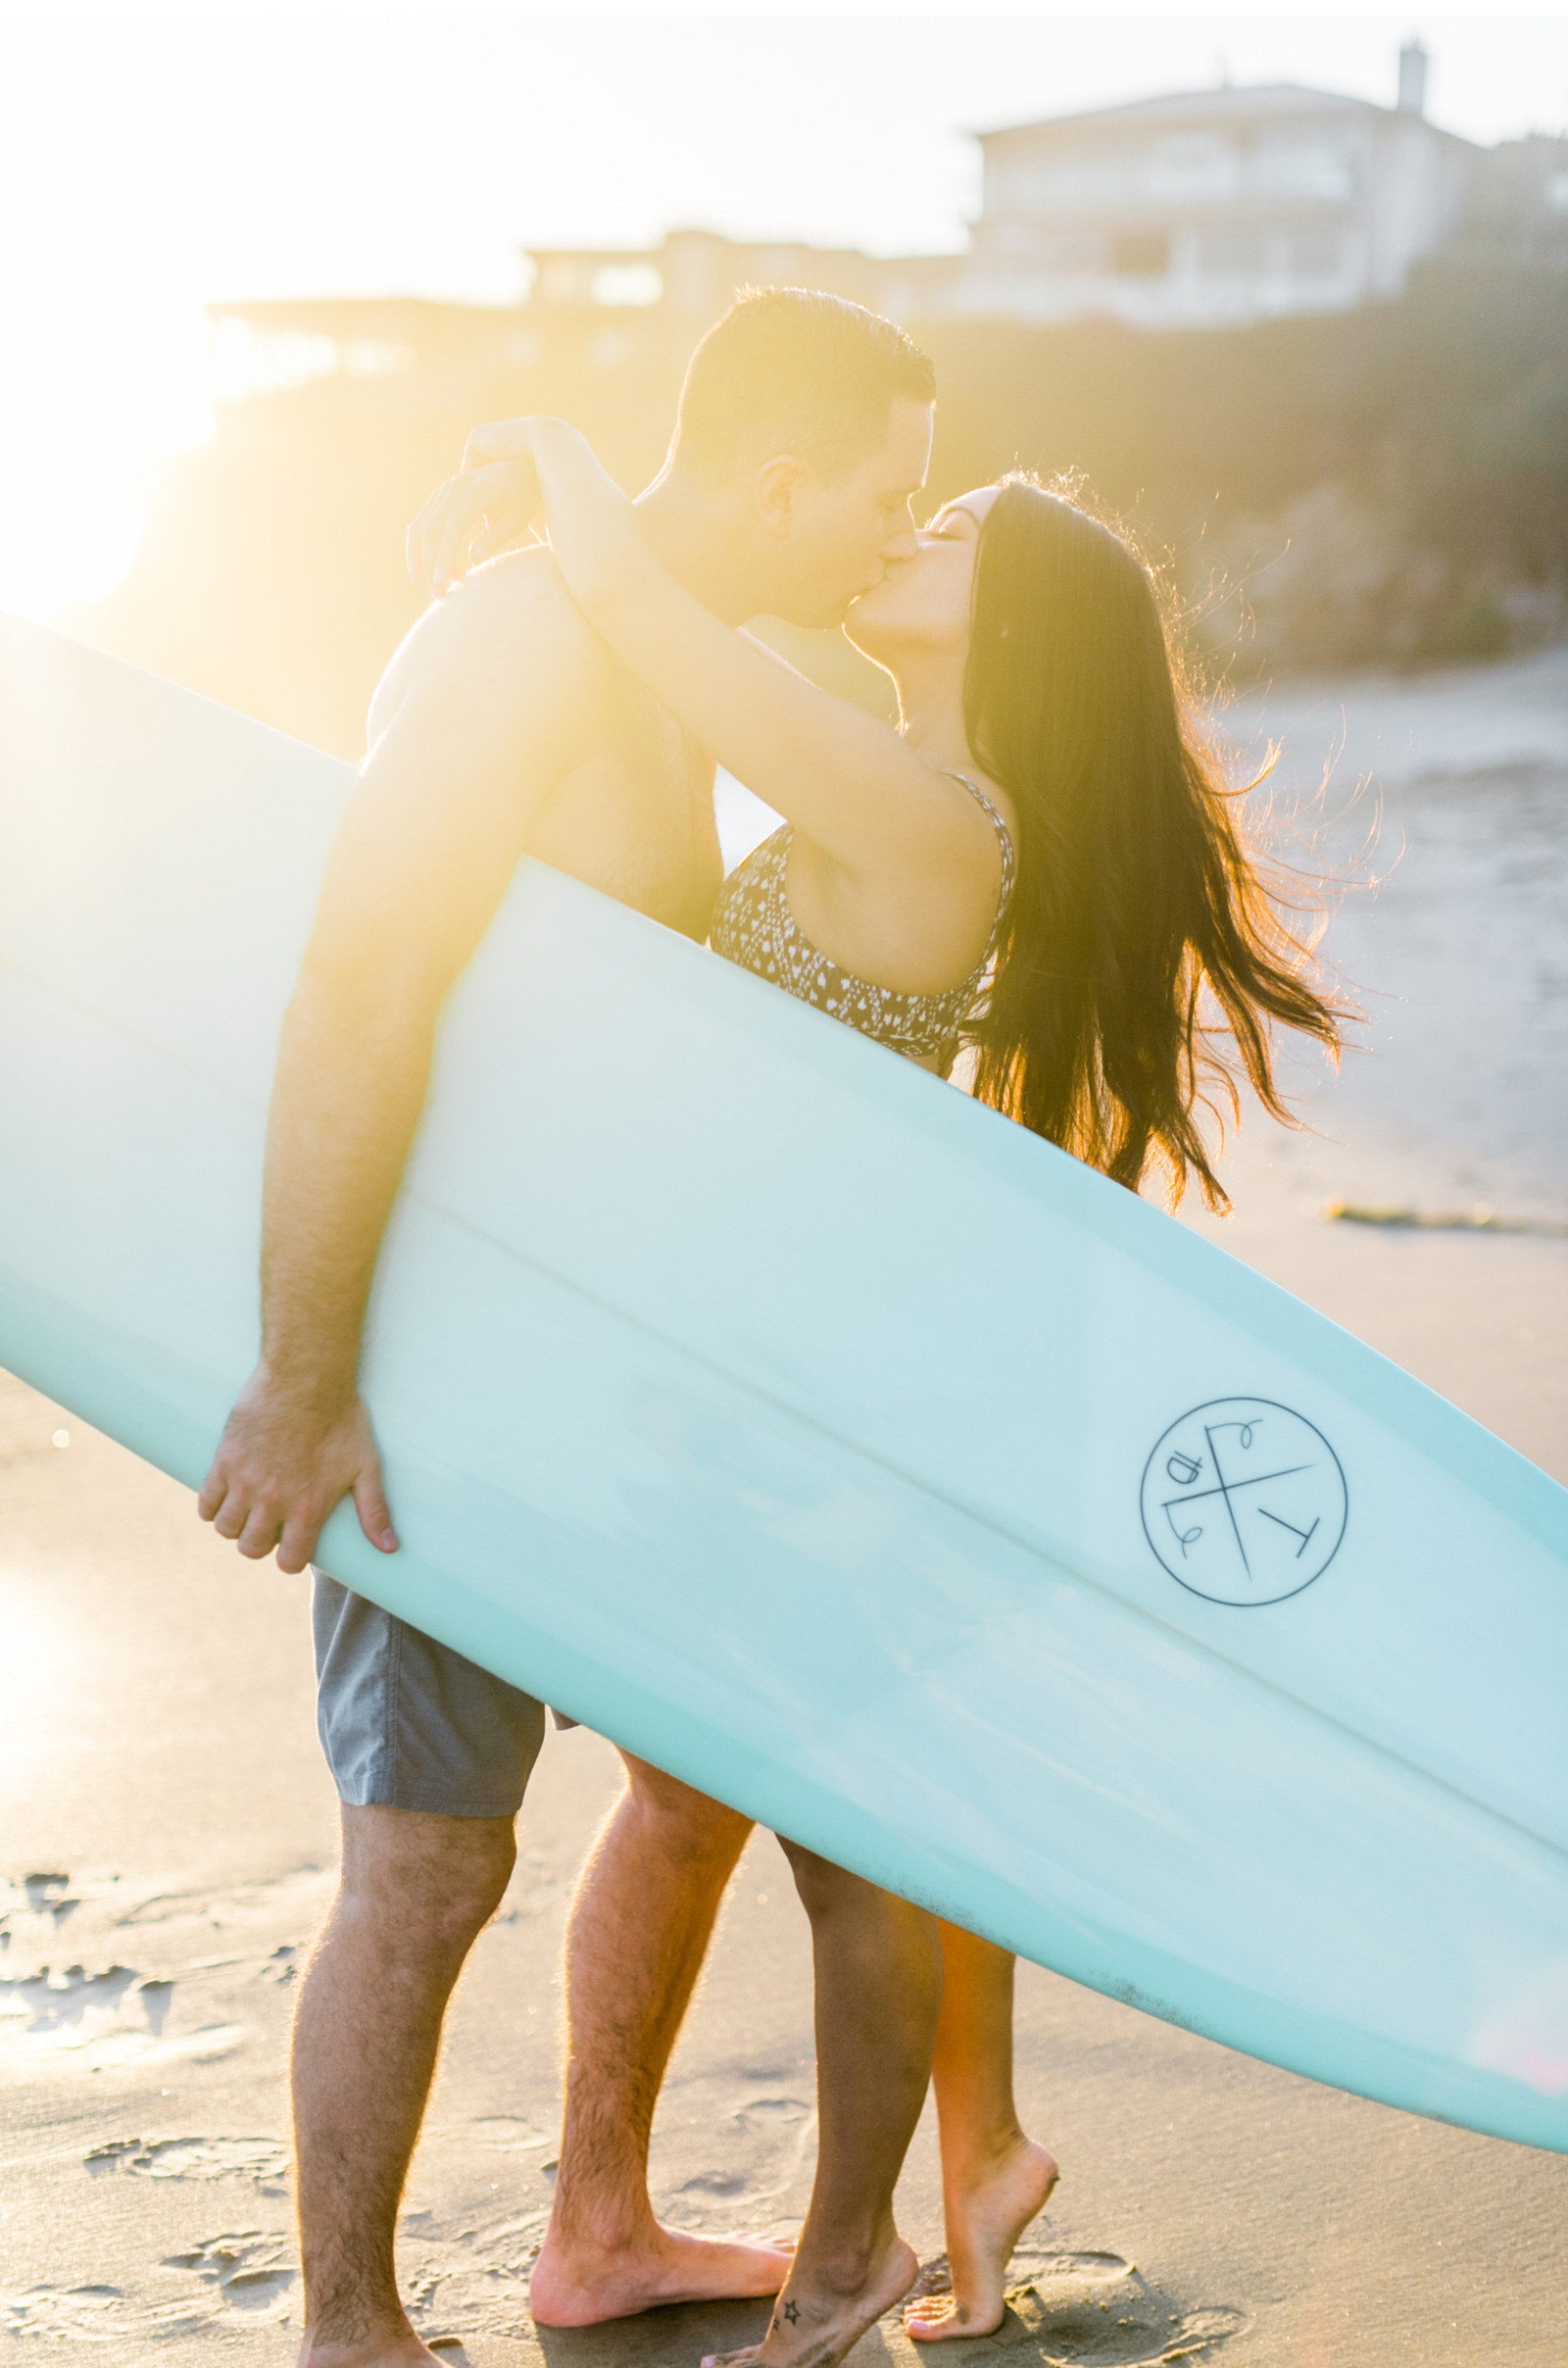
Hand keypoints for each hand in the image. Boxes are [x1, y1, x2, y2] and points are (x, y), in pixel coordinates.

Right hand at [197, 1365, 397, 1575]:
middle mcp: (272, 1501)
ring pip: (226, 1529)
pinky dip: (211, 1507)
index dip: (291, 1558)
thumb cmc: (341, 1419)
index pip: (289, 1561)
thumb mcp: (366, 1466)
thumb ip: (375, 1511)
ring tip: (248, 1511)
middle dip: (261, 1543)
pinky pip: (205, 1502)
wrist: (307, 1377)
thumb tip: (389, 1548)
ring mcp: (244, 1481)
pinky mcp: (224, 1460)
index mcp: (307, 1508)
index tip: (293, 1546)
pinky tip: (225, 1498)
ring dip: (236, 1526)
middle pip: (251, 1548)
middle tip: (269, 1526)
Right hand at [406, 419, 542, 594]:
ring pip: (421, 526)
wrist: (517, 468)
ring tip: (432, 585)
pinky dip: (419, 545)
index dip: (444, 556)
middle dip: (430, 564)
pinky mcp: (440, 495)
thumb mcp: (517, 519)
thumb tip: (473, 558)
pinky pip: (422, 521)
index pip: (453, 527)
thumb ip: (495, 537)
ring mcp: (445, 489)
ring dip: (421, 558)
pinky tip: (424, 566)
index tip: (442, 582)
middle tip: (438, 593)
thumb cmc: (523, 497)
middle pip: (432, 529)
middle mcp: (456, 486)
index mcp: (477, 492)